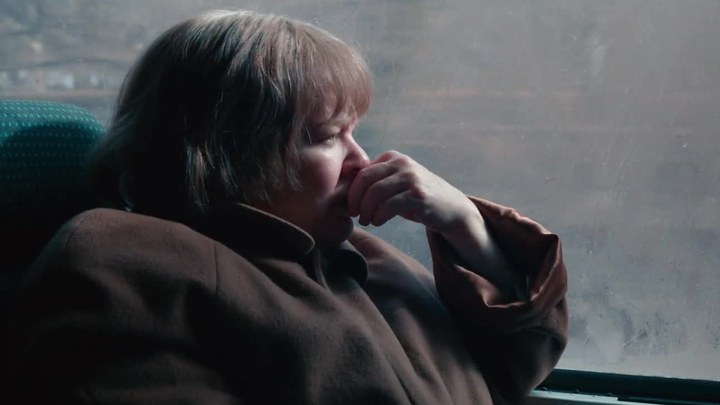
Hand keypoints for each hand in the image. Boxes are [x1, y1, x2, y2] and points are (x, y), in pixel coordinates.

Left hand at [347, 150, 476, 235]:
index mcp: (393, 157)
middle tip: (355, 214)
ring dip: (366, 210)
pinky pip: (389, 205)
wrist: (449, 207)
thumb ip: (375, 180)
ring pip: (376, 193)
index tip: (351, 206)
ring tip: (367, 220)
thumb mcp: (395, 182)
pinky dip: (379, 216)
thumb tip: (345, 183)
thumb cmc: (416, 197)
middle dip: (355, 199)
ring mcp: (411, 178)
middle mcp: (402, 163)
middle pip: (366, 179)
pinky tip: (379, 222)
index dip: (352, 190)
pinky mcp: (418, 195)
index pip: (362, 171)